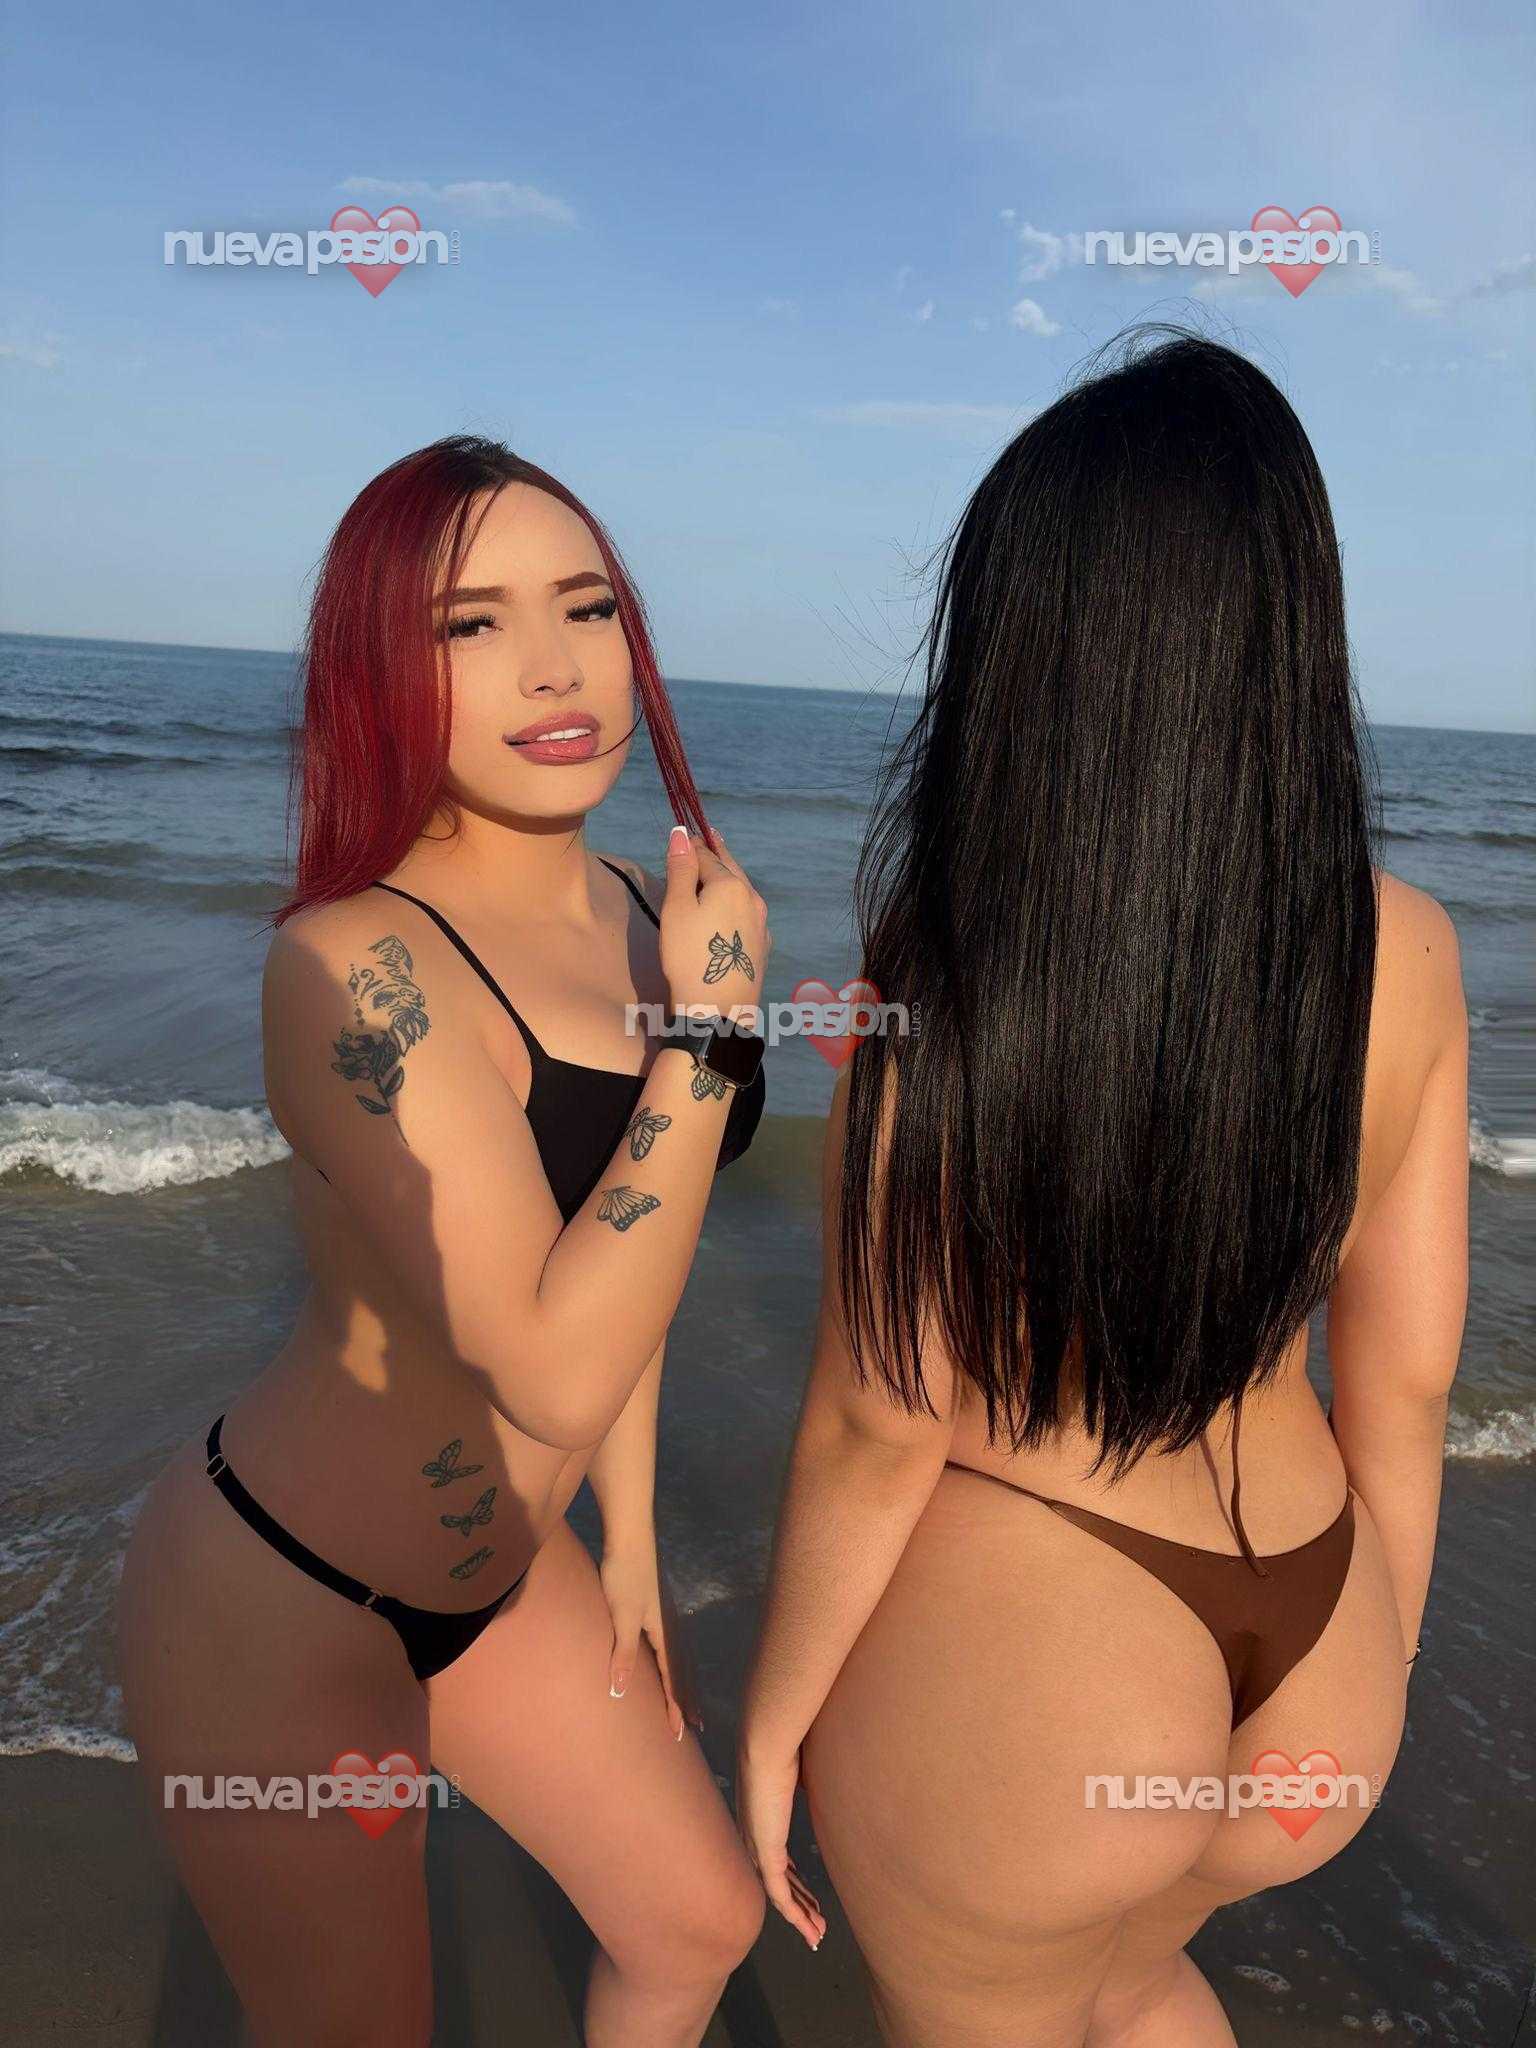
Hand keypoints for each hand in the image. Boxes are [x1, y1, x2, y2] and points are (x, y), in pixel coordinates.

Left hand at [600, 1535, 698, 1741]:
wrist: (629, 1536)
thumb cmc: (624, 1577)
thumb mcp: (622, 1617)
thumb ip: (624, 1654)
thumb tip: (621, 1693)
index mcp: (662, 1632)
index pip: (671, 1677)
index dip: (674, 1704)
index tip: (680, 1731)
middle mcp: (666, 1625)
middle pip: (679, 1668)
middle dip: (685, 1698)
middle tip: (692, 1726)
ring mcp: (659, 1613)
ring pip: (673, 1655)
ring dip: (678, 1680)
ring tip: (681, 1700)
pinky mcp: (649, 1603)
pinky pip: (663, 1642)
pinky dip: (668, 1661)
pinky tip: (658, 1659)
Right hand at [661, 827, 770, 1020]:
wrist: (718, 1008)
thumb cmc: (689, 955)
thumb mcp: (677, 909)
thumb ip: (681, 869)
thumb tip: (682, 832)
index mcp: (731, 884)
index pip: (707, 855)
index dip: (692, 846)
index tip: (683, 838)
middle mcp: (753, 898)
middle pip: (731, 869)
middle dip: (718, 854)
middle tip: (709, 839)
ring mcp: (762, 923)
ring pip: (743, 891)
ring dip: (730, 878)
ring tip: (718, 870)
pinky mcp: (763, 945)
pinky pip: (749, 913)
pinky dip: (737, 903)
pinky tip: (732, 908)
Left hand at [735, 1743, 826, 1951]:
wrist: (764, 1746)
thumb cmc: (782, 1750)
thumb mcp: (797, 1773)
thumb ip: (804, 1785)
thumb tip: (819, 1780)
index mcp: (759, 1822)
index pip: (777, 1862)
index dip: (794, 1882)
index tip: (809, 1896)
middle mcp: (753, 1839)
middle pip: (778, 1882)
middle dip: (800, 1905)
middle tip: (816, 1922)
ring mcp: (756, 1848)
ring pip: (778, 1894)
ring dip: (800, 1916)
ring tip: (818, 1935)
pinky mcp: (764, 1853)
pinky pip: (779, 1894)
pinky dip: (795, 1914)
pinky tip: (808, 1927)